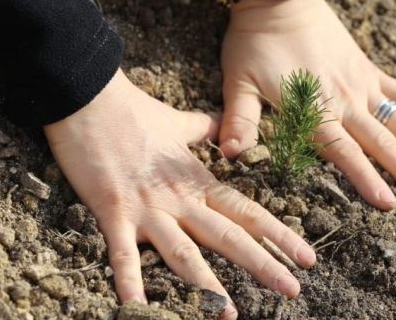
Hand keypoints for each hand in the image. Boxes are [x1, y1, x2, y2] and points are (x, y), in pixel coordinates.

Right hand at [44, 70, 315, 318]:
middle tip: (293, 289)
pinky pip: (122, 253)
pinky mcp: (112, 211)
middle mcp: (179, 199)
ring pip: (184, 253)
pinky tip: (137, 310)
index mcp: (197, 181)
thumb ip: (207, 128)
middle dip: (262, 264)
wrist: (89, 97)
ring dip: (207, 286)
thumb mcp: (180, 122)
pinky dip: (129, 281)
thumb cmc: (134, 111)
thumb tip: (226, 125)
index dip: (278, 235)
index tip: (306, 256)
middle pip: (228, 236)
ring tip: (229, 314)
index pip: (246, 212)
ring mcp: (147, 208)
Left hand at [220, 0, 395, 209]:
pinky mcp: (368, 69)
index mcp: (315, 109)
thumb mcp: (237, 81)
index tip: (391, 205)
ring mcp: (362, 84)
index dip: (367, 179)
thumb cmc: (254, 42)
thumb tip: (230, 154)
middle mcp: (346, 100)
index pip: (345, 152)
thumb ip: (240, 119)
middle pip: (384, 143)